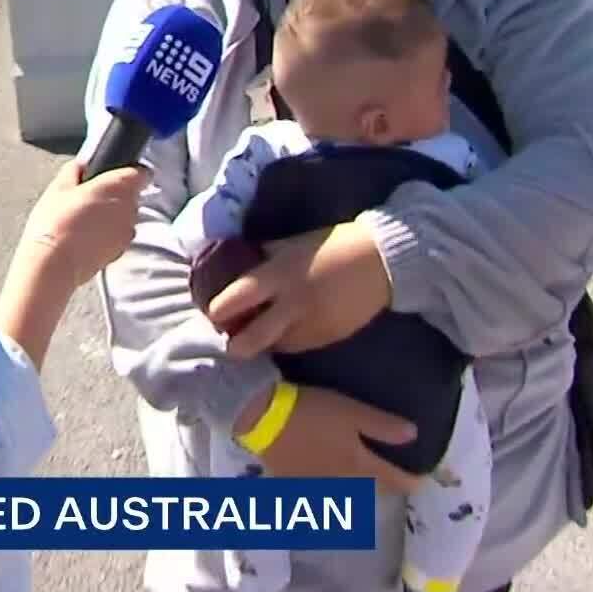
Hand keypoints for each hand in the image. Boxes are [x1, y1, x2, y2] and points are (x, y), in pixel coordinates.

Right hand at [16, 159, 145, 288]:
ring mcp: (126, 232)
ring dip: (112, 217)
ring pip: (125, 218)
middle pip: (131, 196)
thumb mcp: (58, 187)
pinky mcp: (120, 252)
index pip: (141, 172)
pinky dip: (108, 236)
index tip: (115, 174)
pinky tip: (86, 238)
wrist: (54, 263)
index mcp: (118, 185)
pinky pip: (118, 237)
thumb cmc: (56, 222)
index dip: (130, 171)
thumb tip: (81, 165)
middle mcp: (129, 208)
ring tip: (85, 221)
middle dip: (115, 196)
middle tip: (89, 199)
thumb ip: (74, 170)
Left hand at [207, 222, 391, 357]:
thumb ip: (264, 256)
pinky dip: (288, 341)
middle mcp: (292, 305)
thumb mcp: (292, 244)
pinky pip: (298, 346)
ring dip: (263, 343)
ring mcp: (311, 326)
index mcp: (280, 275)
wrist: (380, 261)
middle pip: (251, 340)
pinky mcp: (327, 339)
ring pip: (274, 347)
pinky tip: (287, 329)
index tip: (211, 312)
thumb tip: (235, 259)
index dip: (218, 310)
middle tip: (229, 338)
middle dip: (234, 345)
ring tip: (259, 332)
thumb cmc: (332, 245)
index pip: (237, 298)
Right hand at [239, 383, 421, 494]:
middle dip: (385, 487)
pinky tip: (327, 484)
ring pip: (346, 496)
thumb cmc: (313, 411)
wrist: (264, 420)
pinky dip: (330, 493)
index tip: (422, 480)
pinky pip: (320, 495)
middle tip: (394, 478)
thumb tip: (415, 436)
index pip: (393, 480)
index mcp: (358, 465)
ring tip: (363, 481)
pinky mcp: (295, 484)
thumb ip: (383, 426)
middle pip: (371, 491)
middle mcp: (342, 483)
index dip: (411, 482)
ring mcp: (317, 486)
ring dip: (359, 492)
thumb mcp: (352, 412)